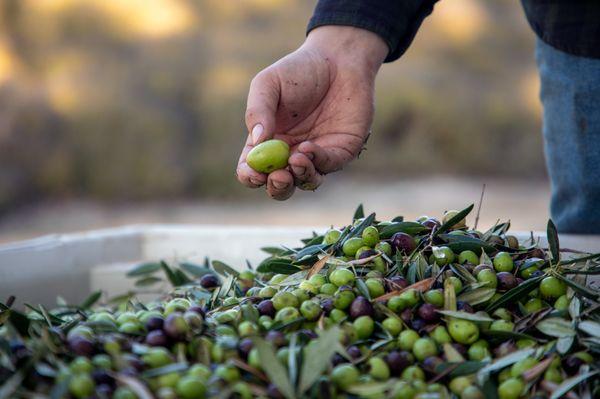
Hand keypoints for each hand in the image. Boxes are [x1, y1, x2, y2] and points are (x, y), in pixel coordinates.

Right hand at [236, 26, 387, 199]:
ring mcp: (316, 156)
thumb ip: (258, 111)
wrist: (338, 58)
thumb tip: (257, 142)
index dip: (250, 176)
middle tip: (278, 176)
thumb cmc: (298, 70)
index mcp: (266, 143)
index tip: (254, 173)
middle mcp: (289, 154)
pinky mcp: (340, 151)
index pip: (252, 171)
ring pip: (305, 181)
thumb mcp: (268, 84)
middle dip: (277, 187)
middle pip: (279, 186)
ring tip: (296, 159)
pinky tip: (309, 148)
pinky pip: (328, 166)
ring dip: (299, 176)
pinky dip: (318, 162)